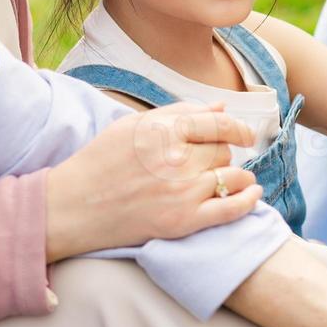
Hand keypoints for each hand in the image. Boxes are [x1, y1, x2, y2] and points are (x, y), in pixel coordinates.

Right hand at [45, 101, 262, 260]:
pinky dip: (248, 200)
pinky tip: (253, 194)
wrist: (73, 207)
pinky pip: (230, 209)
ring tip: (231, 178)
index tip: (244, 134)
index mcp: (163, 129)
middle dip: (223, 154)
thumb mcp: (134, 125)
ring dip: (236, 176)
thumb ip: (180, 112)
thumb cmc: (100, 161)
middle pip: (224, 151)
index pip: (219, 123)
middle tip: (213, 162)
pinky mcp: (183, 221)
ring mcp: (182, 191)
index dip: (237, 127)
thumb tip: (220, 105)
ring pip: (231, 176)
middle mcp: (176, 158)